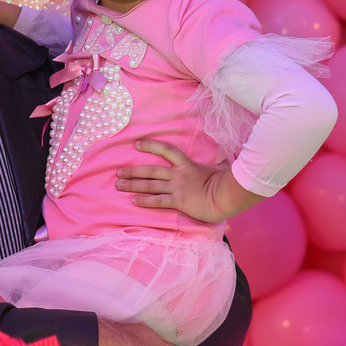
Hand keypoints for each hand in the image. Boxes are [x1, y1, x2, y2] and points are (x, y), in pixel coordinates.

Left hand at [116, 139, 262, 222]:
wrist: (227, 197)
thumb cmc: (226, 182)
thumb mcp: (220, 167)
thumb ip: (217, 161)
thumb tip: (224, 156)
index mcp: (187, 164)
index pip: (166, 150)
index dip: (151, 145)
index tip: (137, 143)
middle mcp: (178, 174)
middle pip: (151, 170)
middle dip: (133, 171)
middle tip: (118, 173)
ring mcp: (177, 188)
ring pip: (150, 185)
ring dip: (133, 185)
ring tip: (119, 185)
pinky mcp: (178, 201)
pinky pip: (158, 201)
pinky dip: (145, 200)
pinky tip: (134, 201)